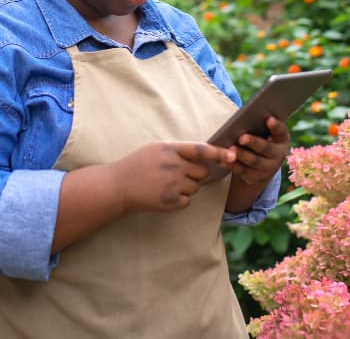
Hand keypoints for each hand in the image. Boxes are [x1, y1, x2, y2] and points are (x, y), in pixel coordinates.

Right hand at [109, 141, 235, 212]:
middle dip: (196, 174)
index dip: (218, 153)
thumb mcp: (155, 149)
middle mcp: (173, 165)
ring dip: (187, 187)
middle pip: (202, 172)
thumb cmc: (137, 165)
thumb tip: (203, 155)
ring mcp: (172, 184)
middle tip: (178, 175)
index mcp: (170, 149)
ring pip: (195, 187)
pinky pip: (188, 200)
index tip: (231, 155)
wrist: (118, 186)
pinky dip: (180, 199)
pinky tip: (164, 194)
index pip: (200, 150)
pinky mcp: (171, 201)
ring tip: (166, 184)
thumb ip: (178, 150)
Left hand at [229, 116, 288, 186]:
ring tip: (231, 148)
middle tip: (241, 138)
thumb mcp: (262, 134)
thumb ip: (257, 126)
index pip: (281, 132)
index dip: (276, 126)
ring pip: (254, 161)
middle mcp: (278, 155)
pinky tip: (223, 160)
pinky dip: (232, 165)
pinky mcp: (256, 178)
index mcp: (281, 140)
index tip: (269, 119)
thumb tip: (244, 118)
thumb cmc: (258, 140)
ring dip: (242, 155)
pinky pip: (243, 171)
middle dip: (254, 142)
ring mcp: (269, 168)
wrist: (259, 166)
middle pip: (266, 148)